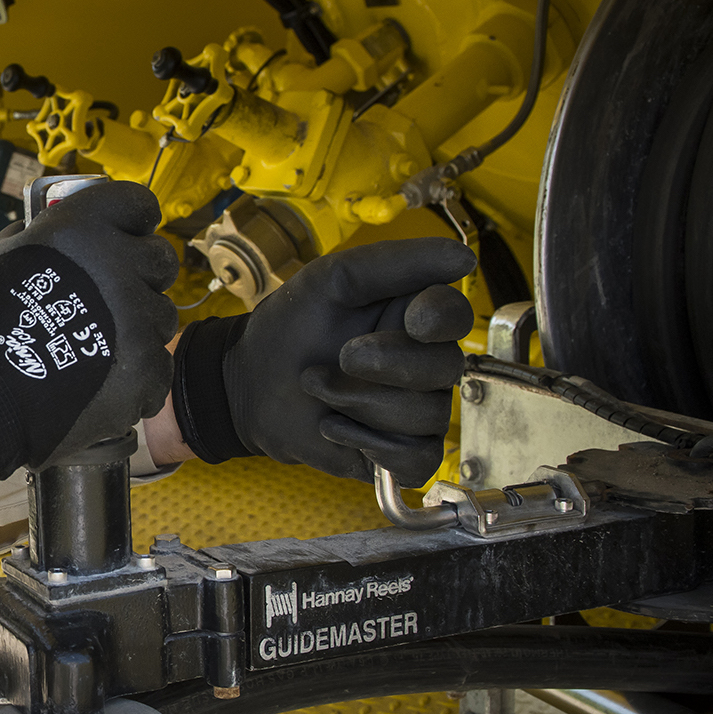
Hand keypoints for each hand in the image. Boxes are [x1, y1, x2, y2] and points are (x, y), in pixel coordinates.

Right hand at [0, 181, 177, 514]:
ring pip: (162, 316)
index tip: (125, 237)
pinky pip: (158, 367)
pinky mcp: (147, 370)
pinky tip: (99, 382)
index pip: (137, 204)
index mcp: (82, 229)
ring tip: (96, 347)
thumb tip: (50, 227)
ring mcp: (138, 321)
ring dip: (139, 328)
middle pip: (161, 260)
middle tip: (110, 298)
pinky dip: (135, 378)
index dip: (132, 222)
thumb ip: (37, 236)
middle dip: (141, 275)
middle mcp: (118, 267)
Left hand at [169, 237, 475, 485]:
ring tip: (321, 388)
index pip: (456, 316)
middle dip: (384, 364)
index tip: (411, 321)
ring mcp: (416, 409)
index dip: (439, 320)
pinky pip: (416, 457)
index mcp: (413, 315)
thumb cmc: (291, 327)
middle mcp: (423, 362)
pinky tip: (335, 426)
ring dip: (358, 402)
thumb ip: (397, 263)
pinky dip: (368, 443)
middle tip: (340, 356)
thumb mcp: (333, 279)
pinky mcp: (401, 453)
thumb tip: (463, 257)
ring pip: (426, 414)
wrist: (248, 384)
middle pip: (446, 368)